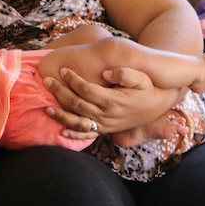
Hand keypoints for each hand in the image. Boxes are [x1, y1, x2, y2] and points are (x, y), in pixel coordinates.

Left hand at [44, 66, 177, 136]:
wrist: (157, 105)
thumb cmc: (147, 88)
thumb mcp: (141, 78)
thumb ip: (125, 74)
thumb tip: (106, 73)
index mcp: (113, 101)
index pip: (86, 90)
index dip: (72, 80)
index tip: (63, 70)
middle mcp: (107, 115)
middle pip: (78, 104)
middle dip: (60, 92)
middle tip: (47, 80)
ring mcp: (106, 125)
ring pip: (79, 122)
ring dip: (61, 116)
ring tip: (46, 108)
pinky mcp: (106, 130)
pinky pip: (88, 135)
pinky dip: (75, 135)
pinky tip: (62, 132)